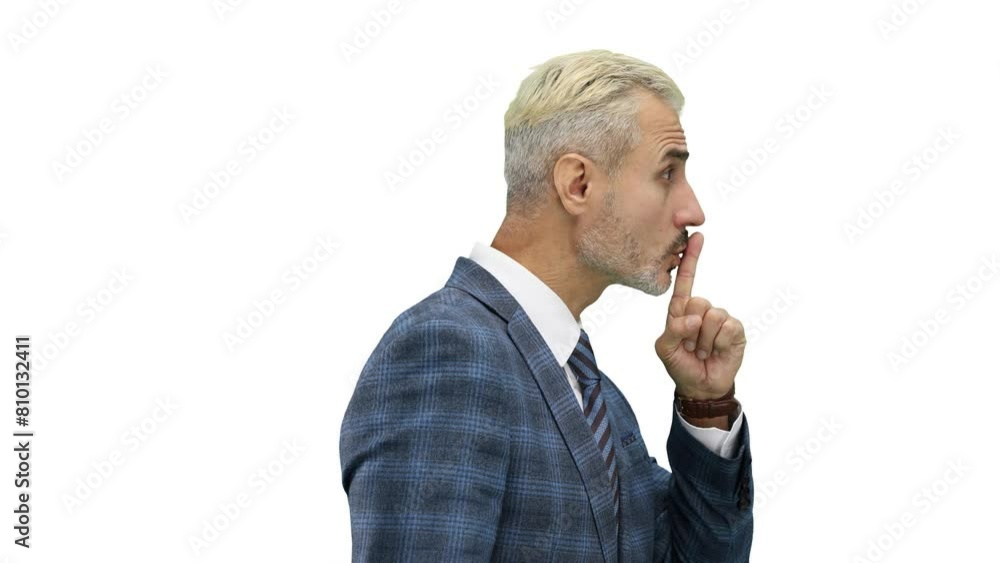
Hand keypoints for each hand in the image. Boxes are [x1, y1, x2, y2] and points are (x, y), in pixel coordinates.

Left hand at [653, 232, 745, 399]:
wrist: (701, 387)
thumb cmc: (680, 365)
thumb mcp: (665, 348)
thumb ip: (673, 330)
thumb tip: (694, 319)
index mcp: (681, 310)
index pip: (686, 281)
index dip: (691, 259)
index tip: (696, 236)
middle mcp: (702, 310)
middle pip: (698, 302)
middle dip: (691, 330)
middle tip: (691, 346)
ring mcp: (720, 319)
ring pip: (712, 316)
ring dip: (704, 341)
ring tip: (703, 351)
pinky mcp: (735, 330)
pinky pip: (727, 327)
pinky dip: (718, 344)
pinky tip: (716, 352)